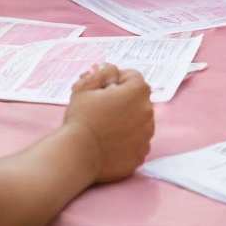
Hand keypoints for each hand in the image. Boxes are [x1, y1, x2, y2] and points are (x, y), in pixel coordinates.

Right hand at [63, 64, 153, 181]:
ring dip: (127, 121)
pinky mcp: (141, 153)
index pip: (132, 77)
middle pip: (137, 99)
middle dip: (123, 101)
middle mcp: (148, 111)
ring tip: (105, 128)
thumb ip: (103, 73)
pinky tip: (110, 144)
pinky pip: (137, 142)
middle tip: (102, 110)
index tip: (103, 90)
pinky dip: (127, 141)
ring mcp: (146, 134)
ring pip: (139, 121)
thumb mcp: (85, 87)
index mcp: (137, 91)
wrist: (77, 155)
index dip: (116, 80)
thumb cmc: (80, 119)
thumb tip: (112, 70)